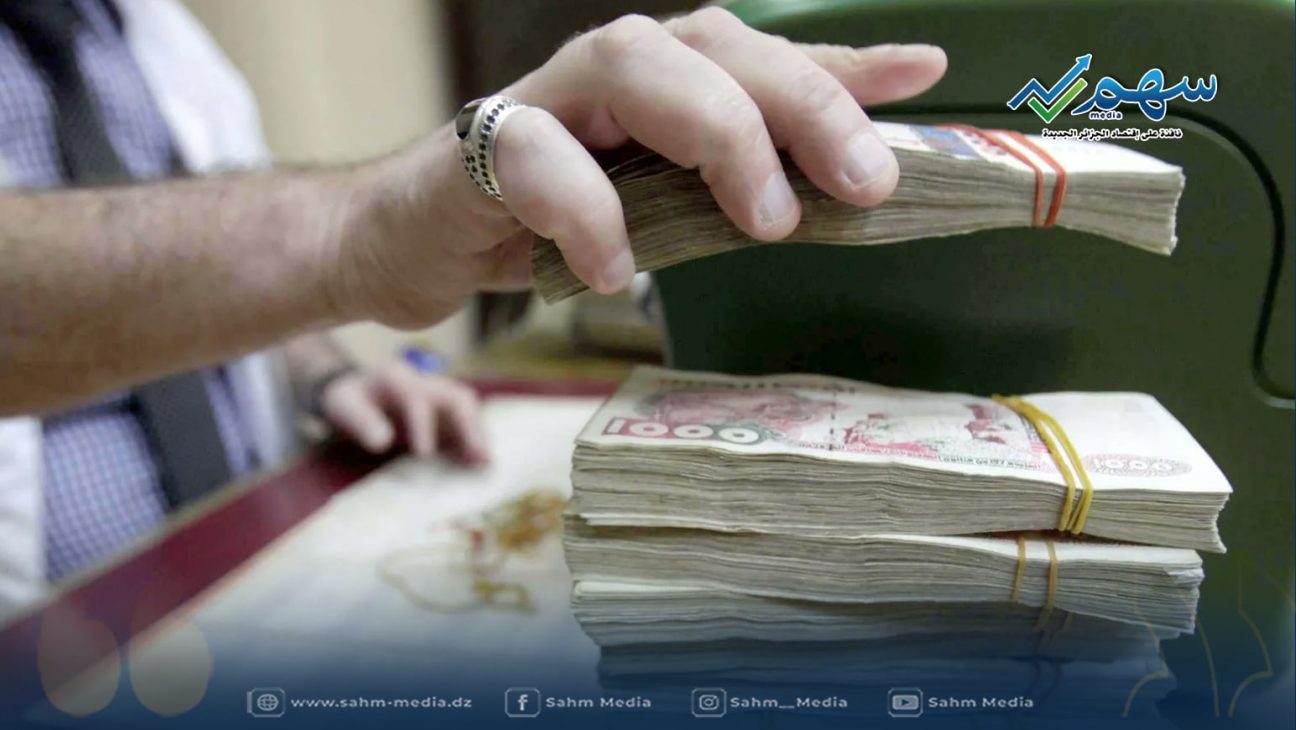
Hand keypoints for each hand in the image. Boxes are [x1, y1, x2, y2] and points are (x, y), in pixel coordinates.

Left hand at [316, 361, 488, 464]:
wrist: (356, 390)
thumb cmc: (348, 399)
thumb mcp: (342, 405)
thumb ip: (360, 420)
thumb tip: (382, 442)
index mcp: (396, 376)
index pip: (416, 397)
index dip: (423, 424)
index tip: (424, 454)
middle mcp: (424, 381)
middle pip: (455, 397)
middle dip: (468, 426)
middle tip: (477, 455)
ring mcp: (438, 394)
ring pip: (468, 407)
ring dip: (479, 432)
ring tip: (486, 461)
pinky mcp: (445, 411)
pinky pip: (468, 420)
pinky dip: (476, 439)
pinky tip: (481, 462)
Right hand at [326, 8, 946, 327]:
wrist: (407, 239)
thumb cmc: (544, 218)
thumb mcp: (658, 206)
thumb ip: (741, 183)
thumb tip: (850, 181)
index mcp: (663, 85)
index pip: (763, 56)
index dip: (843, 63)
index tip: (926, 75)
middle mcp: (609, 75)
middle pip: (711, 44)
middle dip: (799, 101)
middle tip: (864, 181)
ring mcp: (541, 102)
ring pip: (629, 62)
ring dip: (712, 131)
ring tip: (762, 219)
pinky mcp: (476, 149)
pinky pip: (535, 156)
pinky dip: (587, 211)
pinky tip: (615, 271)